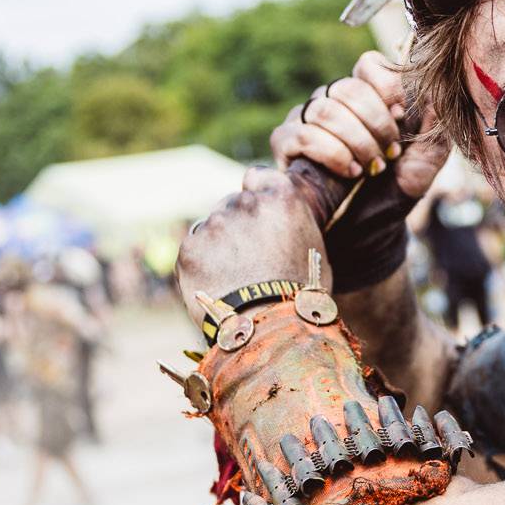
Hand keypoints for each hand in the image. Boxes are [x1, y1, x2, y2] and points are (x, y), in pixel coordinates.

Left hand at [176, 166, 327, 322]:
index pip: (258, 176)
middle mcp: (246, 202)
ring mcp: (215, 223)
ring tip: (235, 278)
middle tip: (248, 257)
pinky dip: (203, 264)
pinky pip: (195, 249)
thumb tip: (281, 224)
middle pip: (233, 203)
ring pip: (212, 227)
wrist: (268, 327)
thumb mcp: (314, 249)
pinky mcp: (190, 247)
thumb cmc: (301, 294)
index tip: (258, 211)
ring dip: (220, 245)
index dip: (257, 192)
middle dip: (238, 224)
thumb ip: (292, 223)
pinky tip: (219, 286)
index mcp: (282, 197)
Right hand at [270, 51, 449, 203]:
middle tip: (390, 154)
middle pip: (347, 87)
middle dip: (375, 124)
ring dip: (356, 142)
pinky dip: (333, 153)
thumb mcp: (424, 163)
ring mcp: (306, 120)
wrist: (369, 234)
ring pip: (325, 109)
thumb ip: (434, 128)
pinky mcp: (286, 144)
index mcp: (366, 98)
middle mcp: (333, 102)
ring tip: (372, 169)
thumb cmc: (394, 193)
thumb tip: (434, 93)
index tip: (402, 118)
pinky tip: (351, 173)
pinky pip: (303, 134)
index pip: (368, 65)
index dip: (387, 88)